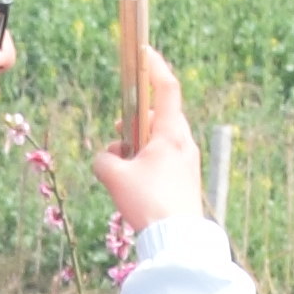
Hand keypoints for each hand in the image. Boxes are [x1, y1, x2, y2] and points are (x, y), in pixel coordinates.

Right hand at [98, 41, 200, 235]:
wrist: (177, 241)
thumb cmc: (149, 203)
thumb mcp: (115, 177)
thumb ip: (104, 159)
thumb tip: (107, 158)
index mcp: (171, 132)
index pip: (166, 87)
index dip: (155, 66)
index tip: (145, 52)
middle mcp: (184, 142)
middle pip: (162, 115)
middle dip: (139, 117)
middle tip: (121, 129)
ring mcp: (188, 162)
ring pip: (162, 139)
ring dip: (140, 143)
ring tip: (122, 164)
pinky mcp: (187, 180)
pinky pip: (165, 159)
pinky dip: (148, 161)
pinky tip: (133, 183)